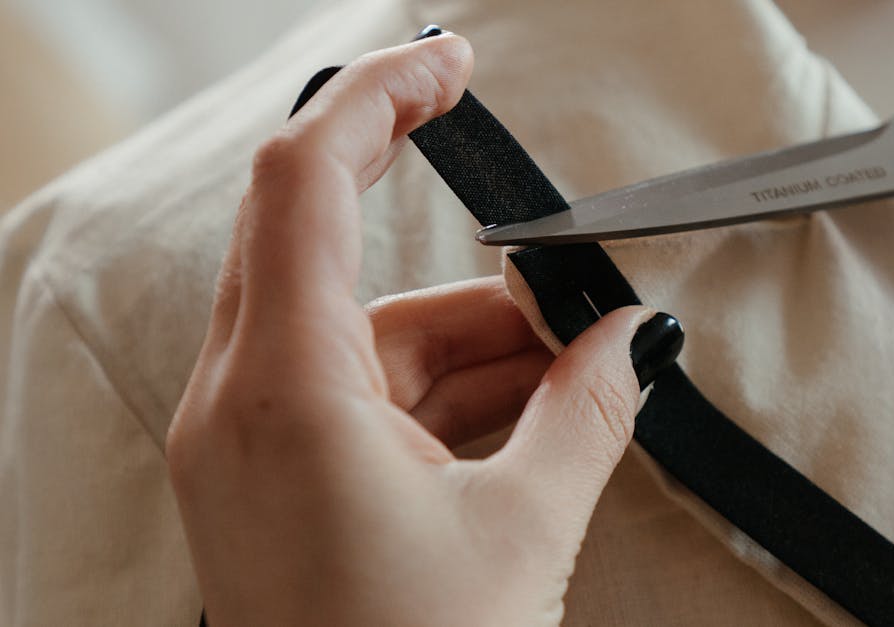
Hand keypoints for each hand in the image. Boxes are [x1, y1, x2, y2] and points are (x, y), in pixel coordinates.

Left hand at [167, 32, 681, 625]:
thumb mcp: (523, 530)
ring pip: (369, 339)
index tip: (448, 65)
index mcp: (284, 392)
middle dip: (469, 278)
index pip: (306, 180)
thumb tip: (638, 339)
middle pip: (346, 262)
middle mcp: (242, 404)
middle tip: (562, 291)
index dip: (378, 99)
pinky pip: (364, 397)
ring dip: (476, 351)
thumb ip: (587, 409)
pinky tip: (532, 419)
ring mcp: (252, 444)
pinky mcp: (275, 480)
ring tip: (576, 383)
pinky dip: (446, 397)